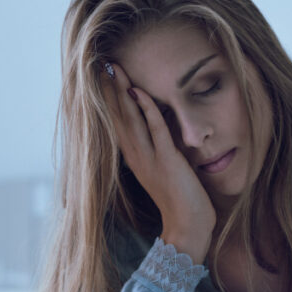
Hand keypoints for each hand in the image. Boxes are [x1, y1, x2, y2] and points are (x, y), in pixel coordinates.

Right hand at [101, 62, 215, 262]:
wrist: (188, 227)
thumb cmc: (182, 201)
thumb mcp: (164, 171)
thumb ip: (158, 150)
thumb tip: (158, 129)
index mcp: (134, 159)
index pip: (117, 123)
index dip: (110, 100)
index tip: (104, 77)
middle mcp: (136, 157)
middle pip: (118, 118)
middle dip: (110, 90)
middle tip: (103, 64)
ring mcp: (149, 159)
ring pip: (131, 120)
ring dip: (122, 94)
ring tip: (115, 70)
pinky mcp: (166, 161)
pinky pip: (155, 130)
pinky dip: (147, 109)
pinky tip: (140, 92)